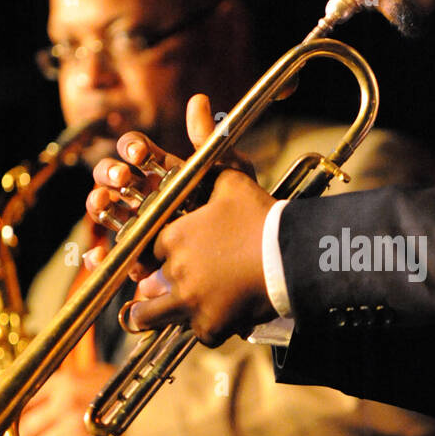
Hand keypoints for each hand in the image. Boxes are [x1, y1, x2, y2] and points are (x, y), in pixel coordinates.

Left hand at [0, 362, 119, 435]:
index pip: (23, 406)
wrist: (152, 413)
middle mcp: (64, 403)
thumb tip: (26, 410)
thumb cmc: (120, 396)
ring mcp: (73, 428)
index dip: (9, 427)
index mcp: (62, 382)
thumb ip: (58, 389)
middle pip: (25, 433)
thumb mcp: (86, 378)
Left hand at [87, 94, 276, 344]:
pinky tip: (215, 324)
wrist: (290, 255)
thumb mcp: (230, 176)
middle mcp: (172, 269)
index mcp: (171, 234)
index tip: (159, 258)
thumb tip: (197, 100)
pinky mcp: (209, 325)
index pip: (146, 248)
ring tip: (154, 319)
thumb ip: (207, 143)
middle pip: (144, 285)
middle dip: (147, 289)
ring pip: (153, 316)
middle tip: (148, 294)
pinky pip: (197, 334)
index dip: (154, 253)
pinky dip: (207, 330)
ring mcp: (189, 300)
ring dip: (153, 317)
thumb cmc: (260, 216)